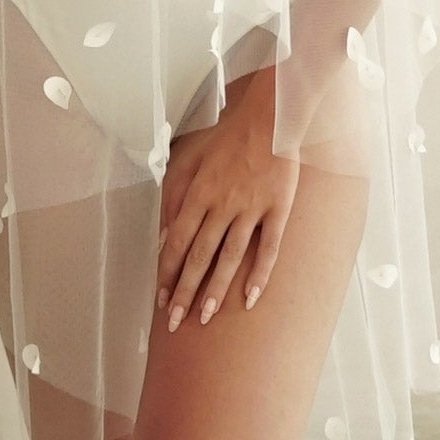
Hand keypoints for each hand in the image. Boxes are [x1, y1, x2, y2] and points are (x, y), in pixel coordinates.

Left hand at [154, 69, 297, 331]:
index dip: (167, 273)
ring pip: (229, 257)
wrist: (269, 117)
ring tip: (205, 316)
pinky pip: (268, 248)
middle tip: (175, 322)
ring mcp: (251, 209)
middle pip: (198, 256)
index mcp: (198, 194)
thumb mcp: (191, 159)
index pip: (176, 243)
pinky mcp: (278, 209)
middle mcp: (221, 205)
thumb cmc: (229, 137)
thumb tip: (165, 232)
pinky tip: (250, 298)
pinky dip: (259, 274)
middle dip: (184, 292)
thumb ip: (176, 196)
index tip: (161, 299)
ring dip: (215, 289)